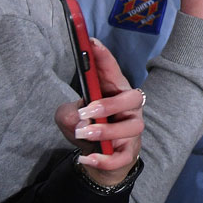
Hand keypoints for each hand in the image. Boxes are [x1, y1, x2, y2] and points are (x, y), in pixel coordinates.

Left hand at [54, 39, 143, 185]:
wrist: (99, 159)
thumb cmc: (88, 129)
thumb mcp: (69, 118)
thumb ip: (69, 114)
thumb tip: (80, 121)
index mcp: (114, 92)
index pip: (112, 71)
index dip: (104, 57)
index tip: (91, 42)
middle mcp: (129, 109)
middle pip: (134, 98)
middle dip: (111, 104)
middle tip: (87, 112)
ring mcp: (131, 130)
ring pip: (132, 128)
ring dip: (106, 131)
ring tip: (83, 135)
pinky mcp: (129, 152)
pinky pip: (123, 156)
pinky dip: (105, 159)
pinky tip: (86, 158)